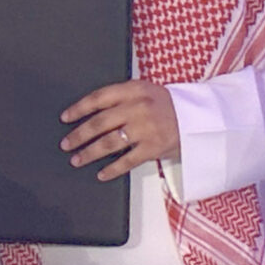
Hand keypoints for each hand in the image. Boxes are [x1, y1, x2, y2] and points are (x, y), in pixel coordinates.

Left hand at [60, 79, 178, 180]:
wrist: (200, 118)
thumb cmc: (167, 105)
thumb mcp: (145, 91)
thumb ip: (121, 98)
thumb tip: (90, 114)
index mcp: (134, 90)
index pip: (99, 97)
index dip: (79, 108)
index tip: (65, 118)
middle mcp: (138, 108)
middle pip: (100, 122)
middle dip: (79, 135)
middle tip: (65, 144)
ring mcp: (146, 129)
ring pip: (109, 143)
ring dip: (89, 153)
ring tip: (76, 160)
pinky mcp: (154, 148)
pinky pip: (127, 161)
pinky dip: (112, 169)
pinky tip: (101, 174)